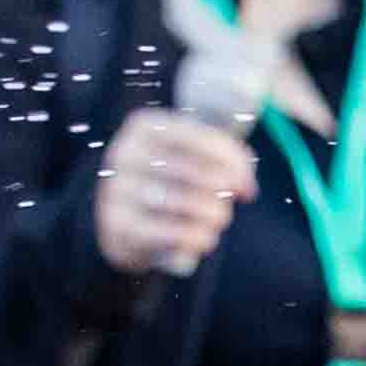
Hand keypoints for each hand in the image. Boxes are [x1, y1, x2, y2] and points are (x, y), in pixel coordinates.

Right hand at [94, 106, 255, 278]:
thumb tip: (245, 184)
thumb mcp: (186, 159)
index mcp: (145, 127)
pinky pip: (175, 233)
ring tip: (215, 220)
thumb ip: (221, 159)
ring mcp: (118, 188)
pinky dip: (200, 238)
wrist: (121, 223)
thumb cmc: (164, 184)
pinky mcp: (118, 225)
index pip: (202, 139)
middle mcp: (125, 152)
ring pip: (189, 204)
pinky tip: (204, 238)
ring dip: (214, 216)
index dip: (234, 164)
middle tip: (226, 206)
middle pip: (198, 174)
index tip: (247, 187)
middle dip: (224, 195)